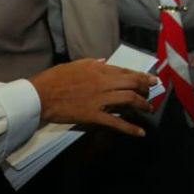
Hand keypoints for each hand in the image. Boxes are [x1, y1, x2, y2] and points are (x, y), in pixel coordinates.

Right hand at [29, 58, 155, 136]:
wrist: (41, 95)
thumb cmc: (55, 78)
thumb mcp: (75, 64)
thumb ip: (93, 63)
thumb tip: (105, 61)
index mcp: (98, 68)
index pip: (125, 71)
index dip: (140, 75)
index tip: (151, 79)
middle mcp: (103, 82)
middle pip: (131, 83)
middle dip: (145, 87)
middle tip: (152, 91)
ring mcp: (100, 99)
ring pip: (129, 99)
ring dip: (142, 104)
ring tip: (148, 109)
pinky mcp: (94, 115)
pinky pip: (116, 121)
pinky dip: (130, 128)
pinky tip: (140, 132)